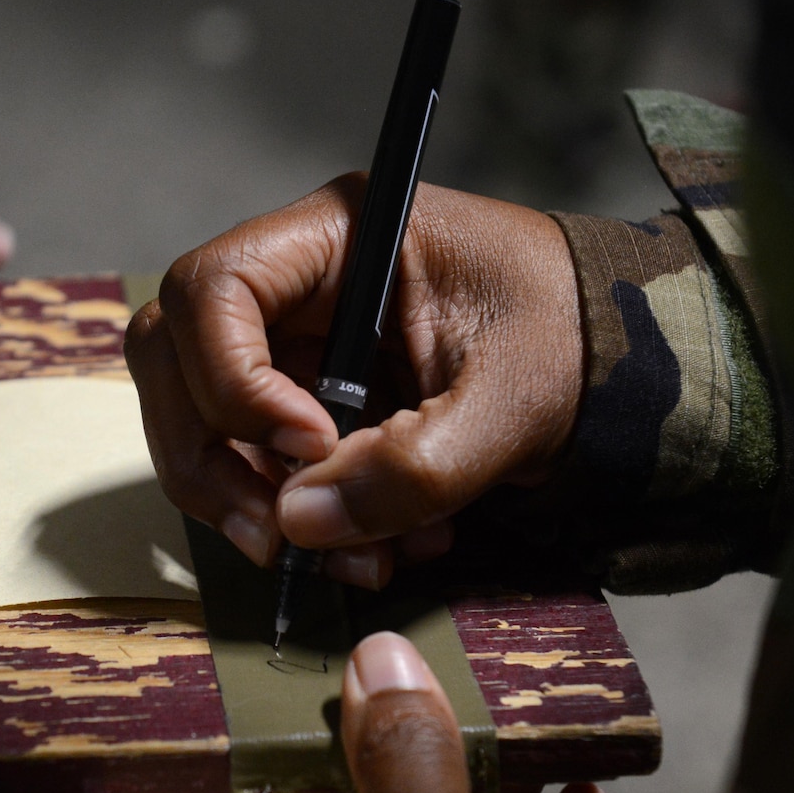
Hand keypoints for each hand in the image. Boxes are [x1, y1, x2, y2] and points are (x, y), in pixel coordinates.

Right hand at [125, 176, 580, 587]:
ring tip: (351, 558)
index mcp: (338, 234)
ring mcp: (287, 343)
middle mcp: (293, 281)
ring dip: (250, 503)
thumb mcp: (511, 401)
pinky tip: (370, 548)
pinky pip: (251, 464)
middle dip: (211, 457)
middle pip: (175, 357)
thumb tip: (298, 524)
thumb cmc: (572, 339)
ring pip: (196, 419)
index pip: (213, 287)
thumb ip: (414, 466)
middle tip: (276, 536)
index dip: (233, 377)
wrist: (619, 361)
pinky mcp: (299, 400)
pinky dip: (295, 520)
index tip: (309, 447)